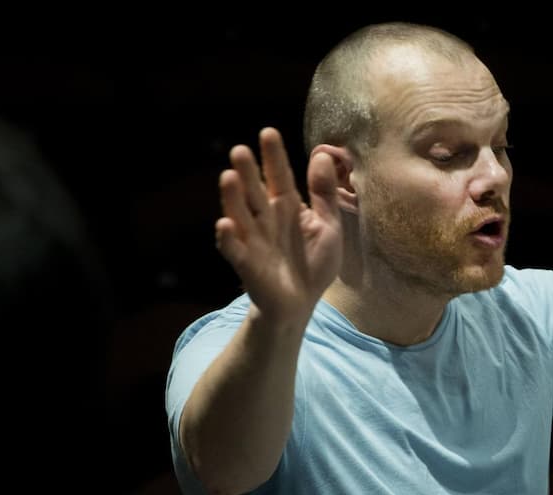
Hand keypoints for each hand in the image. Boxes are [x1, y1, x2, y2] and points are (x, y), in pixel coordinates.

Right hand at [216, 127, 342, 322]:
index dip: (274, 157)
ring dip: (232, 197)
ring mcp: (253, 240)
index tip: (268, 133)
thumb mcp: (327, 225)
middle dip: (248, 172)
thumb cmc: (313, 263)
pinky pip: (234, 249)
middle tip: (240, 150)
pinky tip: (225, 224)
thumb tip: (323, 155)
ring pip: (240, 214)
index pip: (279, 176)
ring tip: (229, 177)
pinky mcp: (246, 264)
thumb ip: (323, 193)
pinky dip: (228, 238)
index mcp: (286, 207)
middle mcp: (266, 219)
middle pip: (255, 191)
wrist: (301, 303)